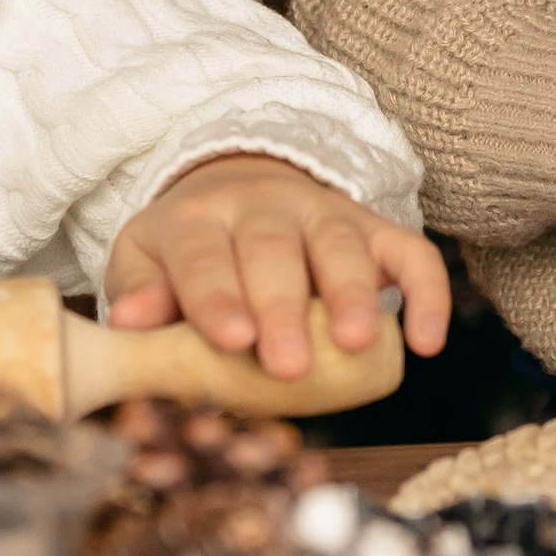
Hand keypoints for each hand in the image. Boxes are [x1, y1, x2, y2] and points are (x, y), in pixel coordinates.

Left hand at [104, 154, 452, 378]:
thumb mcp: (147, 262)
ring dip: (351, 295)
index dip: (217, 298)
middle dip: (283, 307)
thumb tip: (128, 324)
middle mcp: (263, 206)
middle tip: (289, 364)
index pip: (203, 255)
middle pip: (273, 251)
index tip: (231, 340)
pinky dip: (426, 293)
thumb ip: (139, 293)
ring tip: (355, 344)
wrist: (240, 190)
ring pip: (341, 246)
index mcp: (198, 219)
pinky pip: (411, 253)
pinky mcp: (374, 229)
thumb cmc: (188, 251)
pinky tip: (426, 342)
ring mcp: (324, 213)